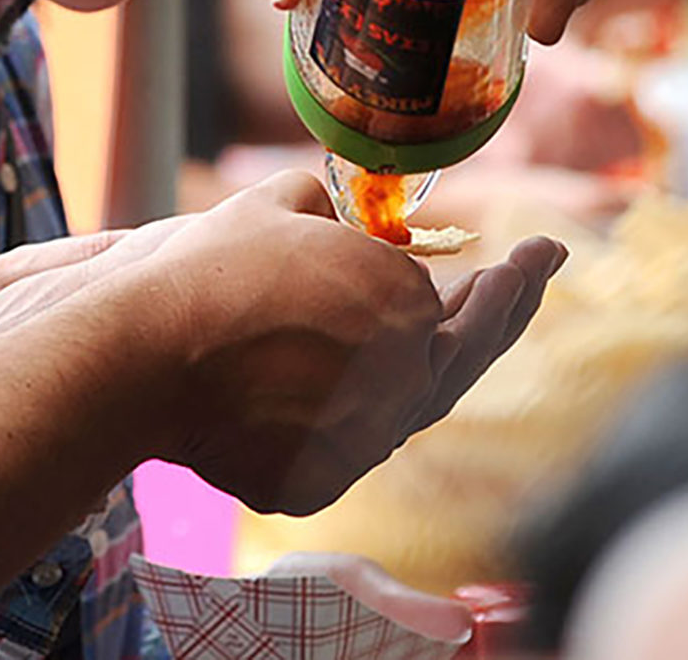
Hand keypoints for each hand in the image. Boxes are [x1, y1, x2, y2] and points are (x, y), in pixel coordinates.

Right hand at [135, 171, 564, 513]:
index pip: (458, 297)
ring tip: (456, 337)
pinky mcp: (317, 481)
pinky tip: (370, 393)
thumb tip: (331, 213)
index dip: (495, 276)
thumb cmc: (215, 269)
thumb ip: (328, 209)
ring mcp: (362, 438)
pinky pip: (352, 444)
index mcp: (405, 303)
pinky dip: (361, 415)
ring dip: (433, 367)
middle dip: (512, 306)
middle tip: (543, 266)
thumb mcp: (283, 205)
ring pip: (413, 405)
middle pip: (463, 352)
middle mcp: (401, 376)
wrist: (145, 355)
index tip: (528, 256)